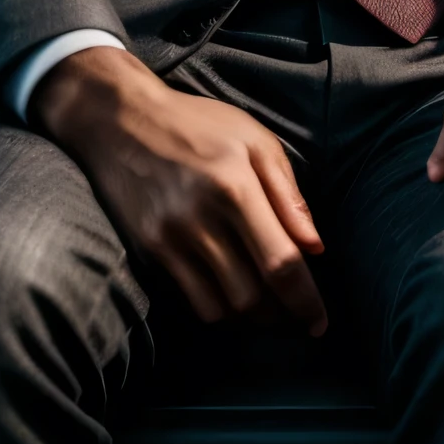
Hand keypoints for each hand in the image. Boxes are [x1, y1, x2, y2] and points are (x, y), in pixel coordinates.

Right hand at [33, 45, 327, 334]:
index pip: (280, 262)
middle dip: (283, 316)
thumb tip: (316, 248)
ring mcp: (171, 238)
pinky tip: (236, 299)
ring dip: (253, 321)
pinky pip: (192, 300)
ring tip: (272, 313)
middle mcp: (202, 218)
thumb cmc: (200, 124)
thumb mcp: (255, 140)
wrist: (122, 119)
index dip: (305, 301)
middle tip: (299, 317)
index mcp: (237, 186)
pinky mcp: (150, 250)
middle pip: (251, 295)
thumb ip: (288, 195)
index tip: (320, 324)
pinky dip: (220, 311)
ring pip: (221, 307)